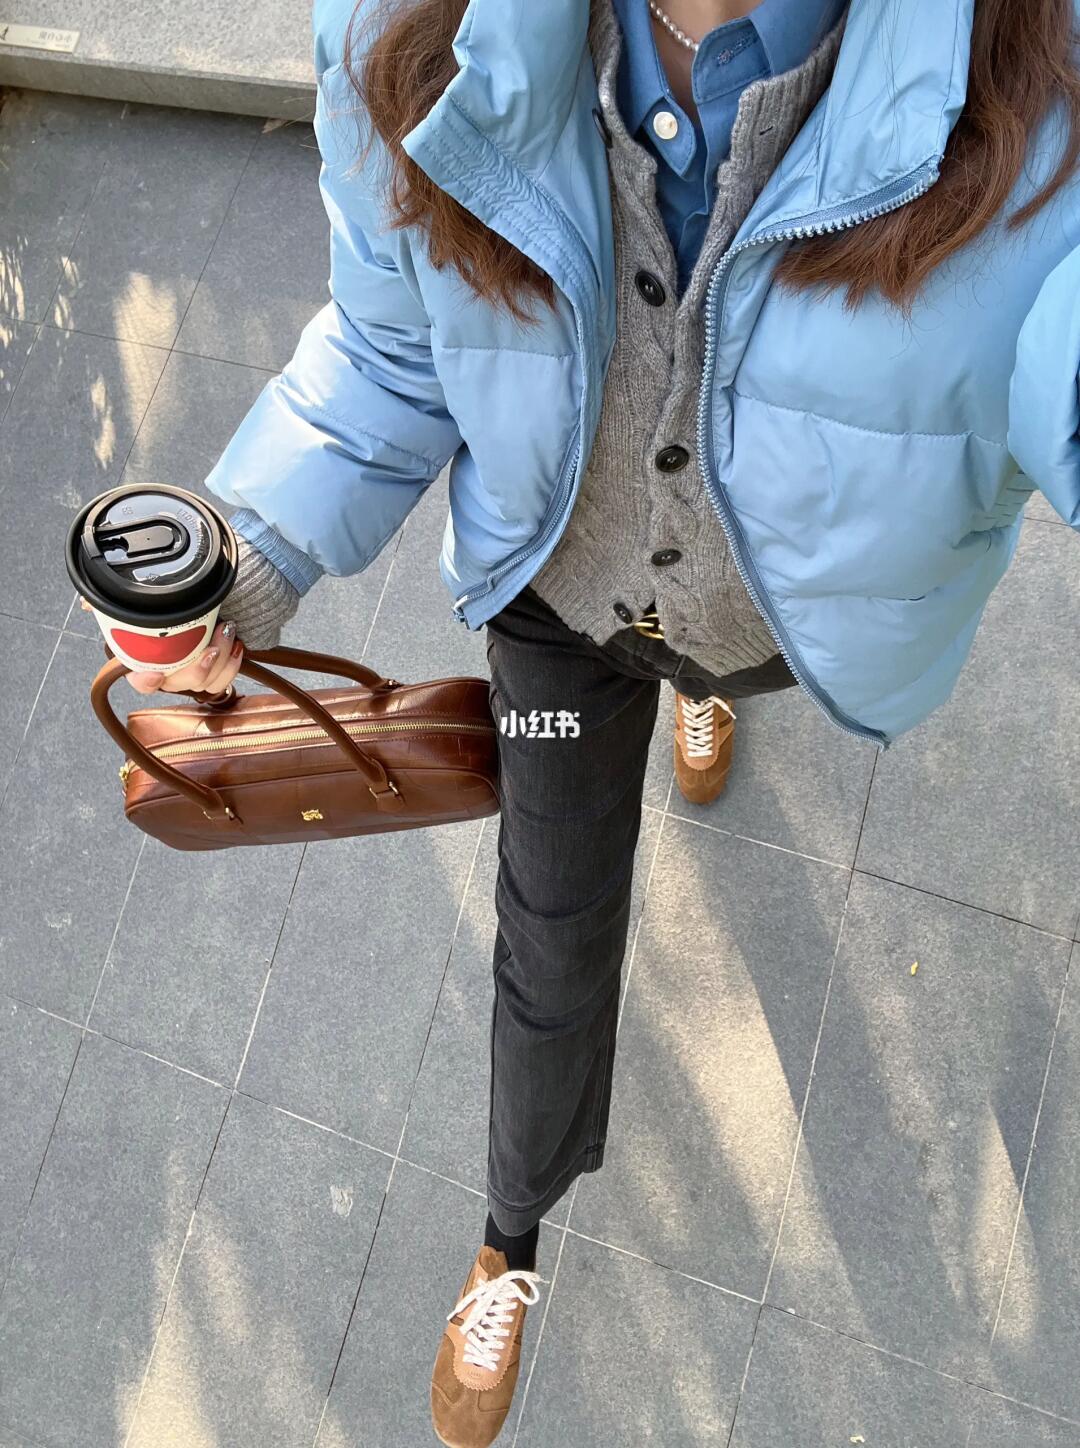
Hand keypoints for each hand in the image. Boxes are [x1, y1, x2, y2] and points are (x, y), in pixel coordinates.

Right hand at [78, 600, 244, 695]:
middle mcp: (170, 671)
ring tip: (228, 633)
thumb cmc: (170, 603)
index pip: (141, 681)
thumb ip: (114, 604)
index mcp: (147, 660)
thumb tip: (87, 604)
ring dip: (221, 661)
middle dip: (199, 667)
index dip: (147, 680)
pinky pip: (224, 682)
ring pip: (206, 683)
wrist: (209, 598)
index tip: (157, 671)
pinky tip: (236, 646)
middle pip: (181, 683)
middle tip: (211, 644)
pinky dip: (233, 665)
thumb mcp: (141, 600)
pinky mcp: (216, 670)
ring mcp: (193, 672)